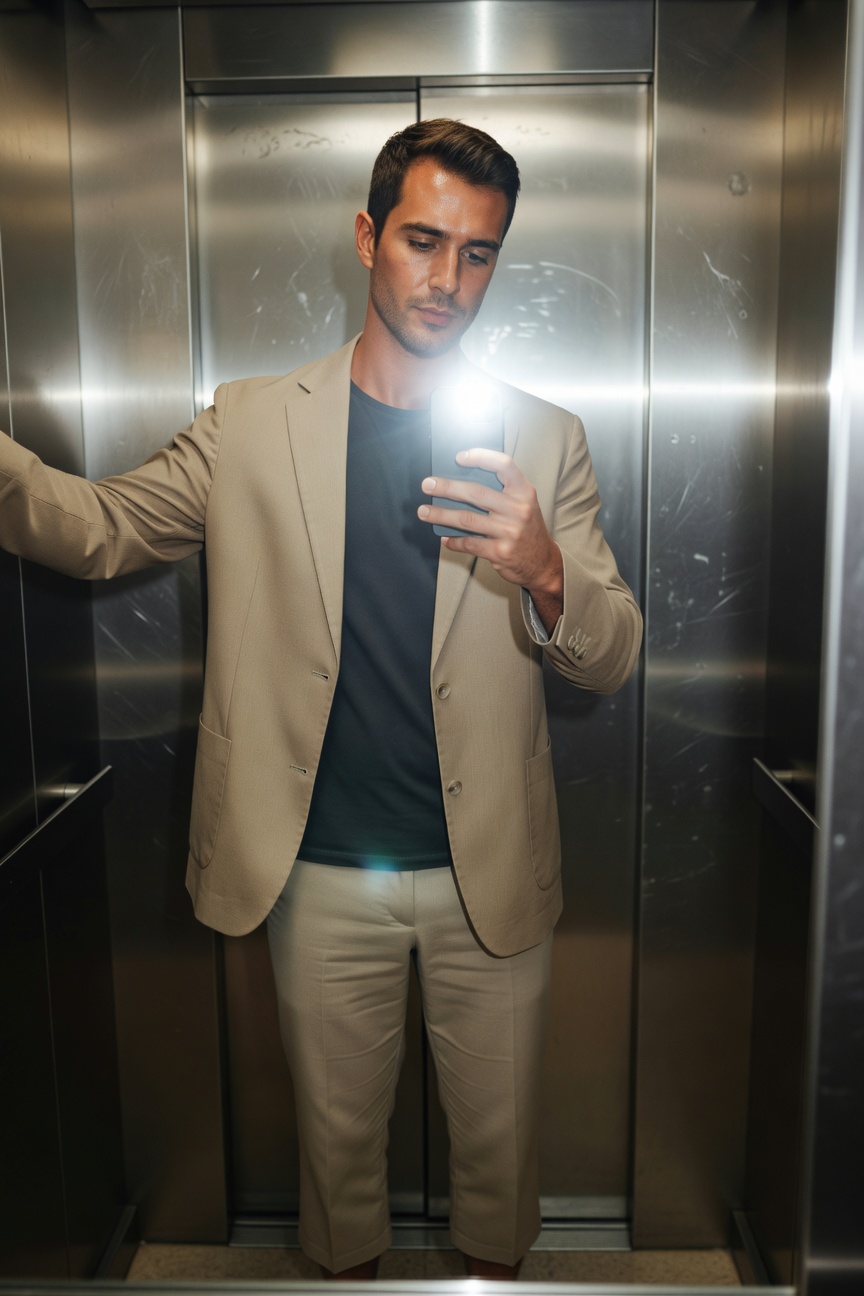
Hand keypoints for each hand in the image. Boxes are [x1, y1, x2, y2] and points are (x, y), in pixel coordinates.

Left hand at [418, 448, 563, 632]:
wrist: (542, 563)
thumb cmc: (527, 528)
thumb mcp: (523, 504)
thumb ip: (501, 492)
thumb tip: (460, 482)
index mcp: (524, 492)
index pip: (504, 465)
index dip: (480, 457)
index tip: (459, 457)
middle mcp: (518, 510)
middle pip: (476, 492)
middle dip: (447, 487)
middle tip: (428, 485)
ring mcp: (509, 532)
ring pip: (467, 519)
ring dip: (441, 515)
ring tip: (424, 512)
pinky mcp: (500, 552)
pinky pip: (469, 543)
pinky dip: (453, 541)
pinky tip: (444, 537)